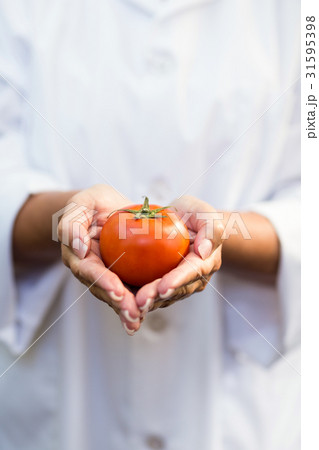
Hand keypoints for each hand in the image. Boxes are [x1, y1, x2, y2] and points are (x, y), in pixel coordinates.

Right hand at [58, 184, 141, 334]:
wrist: (108, 207)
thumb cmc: (92, 203)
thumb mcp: (81, 203)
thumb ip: (72, 223)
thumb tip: (79, 249)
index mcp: (78, 255)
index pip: (90, 271)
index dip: (103, 282)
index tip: (118, 292)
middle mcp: (91, 270)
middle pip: (103, 290)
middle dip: (118, 304)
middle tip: (133, 314)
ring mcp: (107, 276)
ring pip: (116, 296)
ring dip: (127, 310)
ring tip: (137, 321)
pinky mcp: (123, 277)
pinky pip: (131, 290)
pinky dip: (139, 302)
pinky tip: (147, 312)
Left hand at [135, 195, 223, 313]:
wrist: (180, 220)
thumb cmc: (193, 214)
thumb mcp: (203, 212)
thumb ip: (210, 229)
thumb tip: (203, 251)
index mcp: (207, 262)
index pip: (193, 273)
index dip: (178, 281)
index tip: (164, 287)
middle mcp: (194, 278)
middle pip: (176, 290)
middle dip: (158, 297)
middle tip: (141, 301)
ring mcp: (178, 284)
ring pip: (162, 297)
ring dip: (148, 302)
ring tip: (131, 305)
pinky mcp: (162, 285)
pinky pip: (150, 294)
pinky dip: (137, 298)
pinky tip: (122, 301)